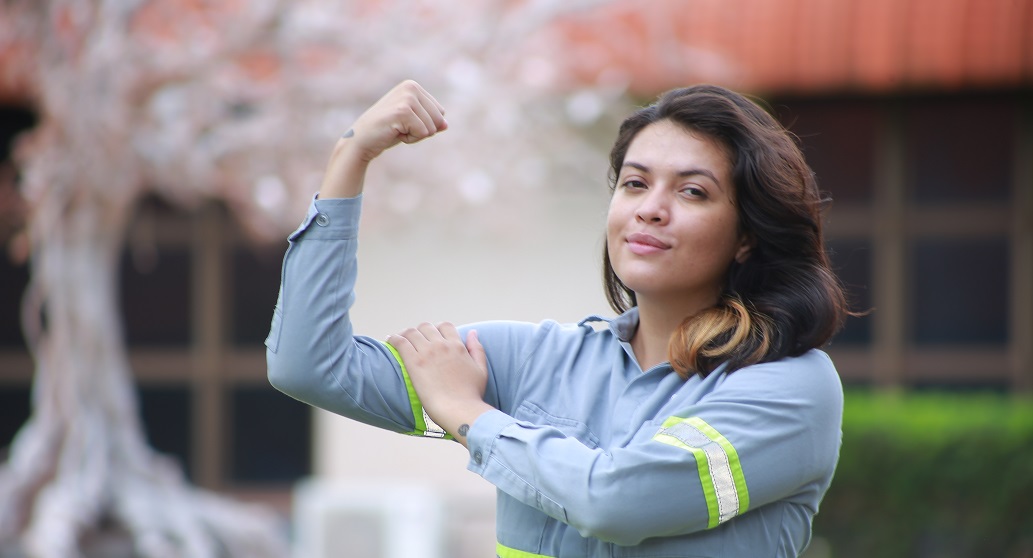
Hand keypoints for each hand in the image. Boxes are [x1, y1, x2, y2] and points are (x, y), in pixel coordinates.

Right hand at [320, 80, 447, 197]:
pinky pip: (423, 133)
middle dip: (422, 131)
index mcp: (413, 86)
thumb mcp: (413, 124)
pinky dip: (410, 139)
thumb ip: (431, 121)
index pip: (440, 112)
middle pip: (438, 119)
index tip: (405, 123)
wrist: (362, 140)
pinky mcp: (403, 111)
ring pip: (431, 127)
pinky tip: (394, 132)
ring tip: (396, 129)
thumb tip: (445, 125)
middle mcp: (411, 87)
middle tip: (400, 128)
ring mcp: (407, 98)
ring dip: (415, 135)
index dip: (425, 125)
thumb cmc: (387, 131)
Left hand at [387, 322, 491, 445]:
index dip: (437, 329)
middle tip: (414, 340)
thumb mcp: (481, 369)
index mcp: (457, 346)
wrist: (459, 409)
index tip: (431, 336)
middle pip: (426, 327)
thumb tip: (472, 332)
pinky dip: (394, 339)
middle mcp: (442, 345)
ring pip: (412, 332)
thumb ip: (477, 349)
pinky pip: (401, 342)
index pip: (445, 326)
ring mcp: (427, 352)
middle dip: (420, 331)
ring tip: (399, 340)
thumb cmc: (471, 395)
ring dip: (405, 333)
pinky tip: (390, 340)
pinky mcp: (414, 362)